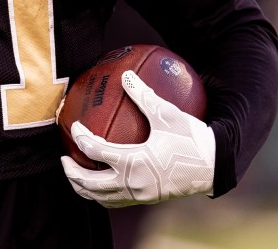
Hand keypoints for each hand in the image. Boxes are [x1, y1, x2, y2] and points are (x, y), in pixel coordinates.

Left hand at [60, 70, 214, 207]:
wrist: (214, 166)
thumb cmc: (191, 138)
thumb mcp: (167, 113)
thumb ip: (144, 95)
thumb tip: (126, 75)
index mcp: (135, 162)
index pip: (97, 151)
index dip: (81, 138)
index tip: (74, 126)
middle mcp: (134, 183)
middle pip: (91, 184)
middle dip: (72, 173)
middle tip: (64, 158)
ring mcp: (140, 195)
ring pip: (102, 198)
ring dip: (84, 188)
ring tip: (75, 174)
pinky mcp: (146, 199)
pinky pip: (116, 201)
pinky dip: (101, 194)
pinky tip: (100, 181)